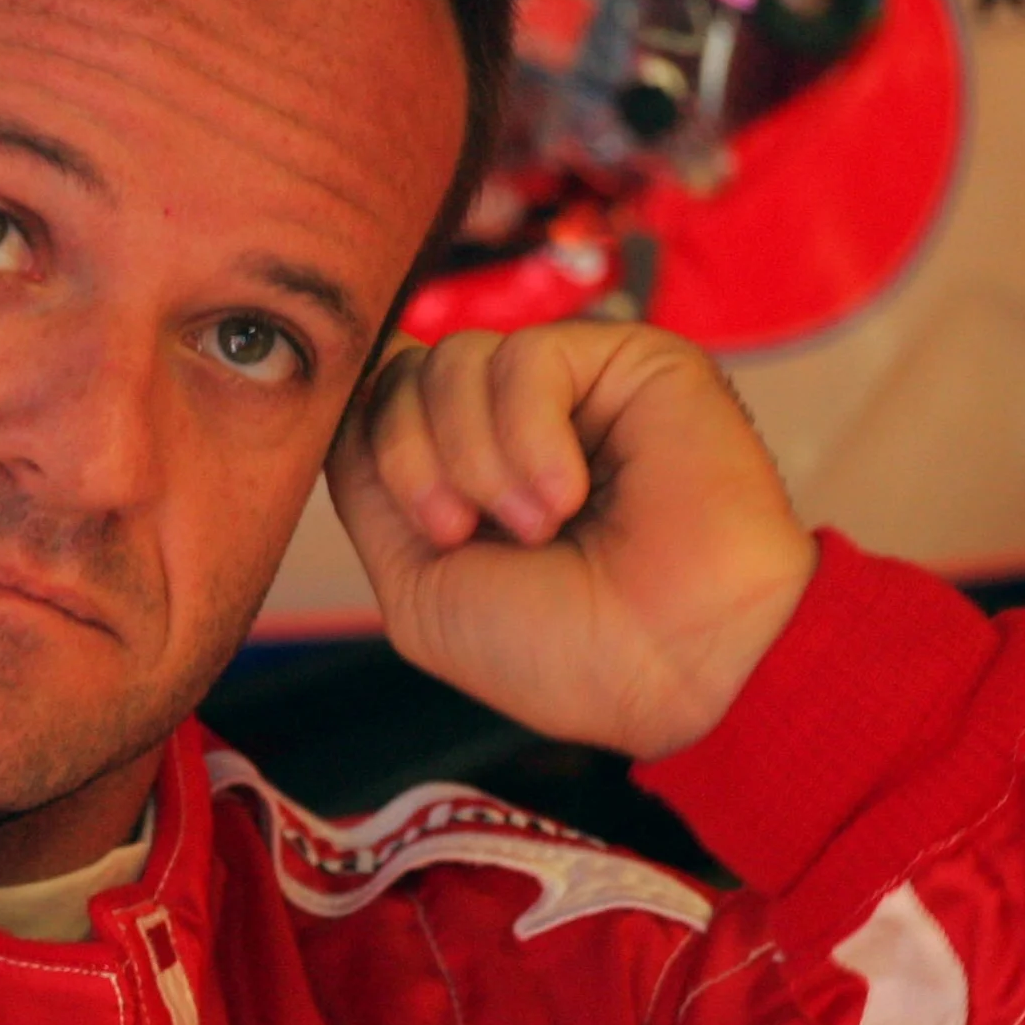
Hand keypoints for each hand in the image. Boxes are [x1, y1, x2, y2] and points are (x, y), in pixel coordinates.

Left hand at [327, 322, 817, 761]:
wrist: (682, 667)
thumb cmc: (563, 651)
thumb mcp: (419, 587)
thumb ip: (369, 490)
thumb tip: (342, 396)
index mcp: (464, 472)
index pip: (373, 404)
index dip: (373, 449)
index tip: (429, 530)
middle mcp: (512, 423)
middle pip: (401, 372)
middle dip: (412, 460)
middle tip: (466, 534)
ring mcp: (571, 388)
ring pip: (454, 358)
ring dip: (474, 456)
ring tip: (538, 527)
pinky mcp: (627, 361)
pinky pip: (526, 357)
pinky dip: (529, 435)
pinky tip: (570, 494)